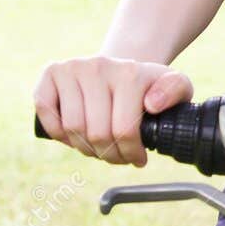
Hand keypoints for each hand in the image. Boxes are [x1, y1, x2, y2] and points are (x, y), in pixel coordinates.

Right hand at [32, 56, 193, 165]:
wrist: (121, 70)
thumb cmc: (148, 88)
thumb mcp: (176, 87)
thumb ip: (176, 91)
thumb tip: (152, 104)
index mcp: (129, 73)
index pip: (124, 131)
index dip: (130, 154)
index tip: (137, 158)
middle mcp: (97, 66)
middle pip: (97, 134)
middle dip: (109, 155)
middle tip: (118, 155)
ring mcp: (71, 67)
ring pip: (72, 128)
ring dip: (86, 148)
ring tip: (99, 147)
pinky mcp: (51, 73)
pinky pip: (48, 114)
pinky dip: (59, 134)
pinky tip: (75, 135)